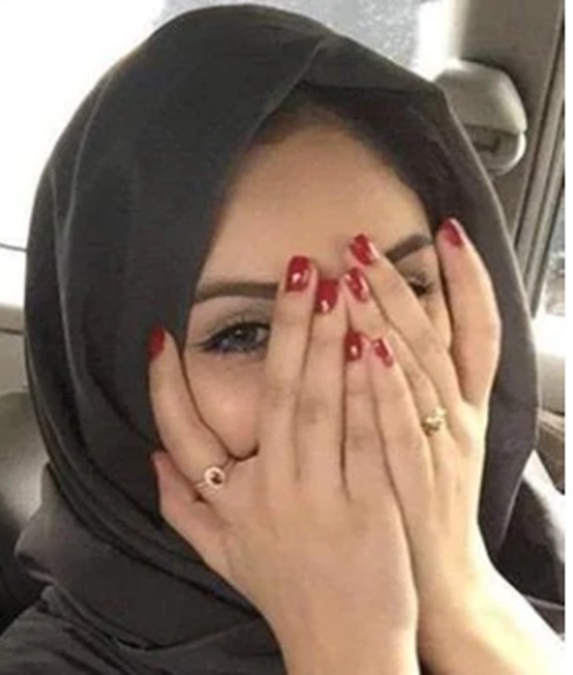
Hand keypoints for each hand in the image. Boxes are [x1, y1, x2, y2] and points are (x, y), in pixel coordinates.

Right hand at [150, 256, 416, 673]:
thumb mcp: (219, 555)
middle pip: (273, 399)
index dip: (165, 386)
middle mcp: (268, 496)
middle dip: (284, 328)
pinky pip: (366, 438)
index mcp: (225, 504)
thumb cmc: (282, 595)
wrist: (344, 646)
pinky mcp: (371, 506)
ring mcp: (321, 499)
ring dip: (329, 343)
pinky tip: (373, 346)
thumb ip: (181, 506)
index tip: (159, 337)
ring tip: (338, 287)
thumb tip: (151, 457)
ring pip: (320, 408)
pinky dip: (368, 390)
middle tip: (294, 270)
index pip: (180, 434)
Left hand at [344, 221, 561, 673]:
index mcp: (462, 408)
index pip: (477, 331)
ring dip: (390, 322)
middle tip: (369, 243)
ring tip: (362, 276)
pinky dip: (387, 387)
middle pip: (438, 340)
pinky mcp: (415, 480)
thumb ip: (404, 390)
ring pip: (420, 373)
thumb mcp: (424, 442)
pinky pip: (401, 426)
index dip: (468, 281)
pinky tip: (369, 351)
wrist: (433, 586)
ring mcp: (441, 449)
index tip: (446, 231)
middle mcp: (459, 420)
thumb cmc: (418, 508)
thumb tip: (384, 334)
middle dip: (404, 287)